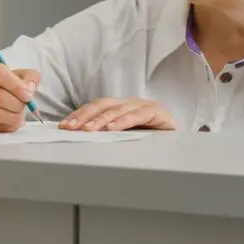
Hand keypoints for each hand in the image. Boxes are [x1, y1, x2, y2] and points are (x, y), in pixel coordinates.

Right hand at [0, 61, 39, 132]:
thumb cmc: (1, 85)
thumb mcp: (16, 75)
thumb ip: (29, 77)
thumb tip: (30, 88)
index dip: (16, 85)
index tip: (28, 95)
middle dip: (18, 103)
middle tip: (24, 105)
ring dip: (14, 116)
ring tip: (17, 113)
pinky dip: (8, 125)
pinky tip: (9, 119)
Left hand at [60, 98, 176, 131]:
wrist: (180, 140)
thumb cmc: (151, 137)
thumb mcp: (125, 135)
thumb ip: (107, 134)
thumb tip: (80, 138)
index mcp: (119, 107)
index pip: (95, 107)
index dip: (78, 114)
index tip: (63, 125)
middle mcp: (129, 103)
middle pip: (102, 105)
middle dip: (84, 116)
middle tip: (70, 127)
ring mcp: (142, 106)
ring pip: (117, 110)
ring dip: (100, 120)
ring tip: (87, 130)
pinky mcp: (156, 112)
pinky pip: (137, 116)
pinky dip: (123, 122)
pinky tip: (112, 129)